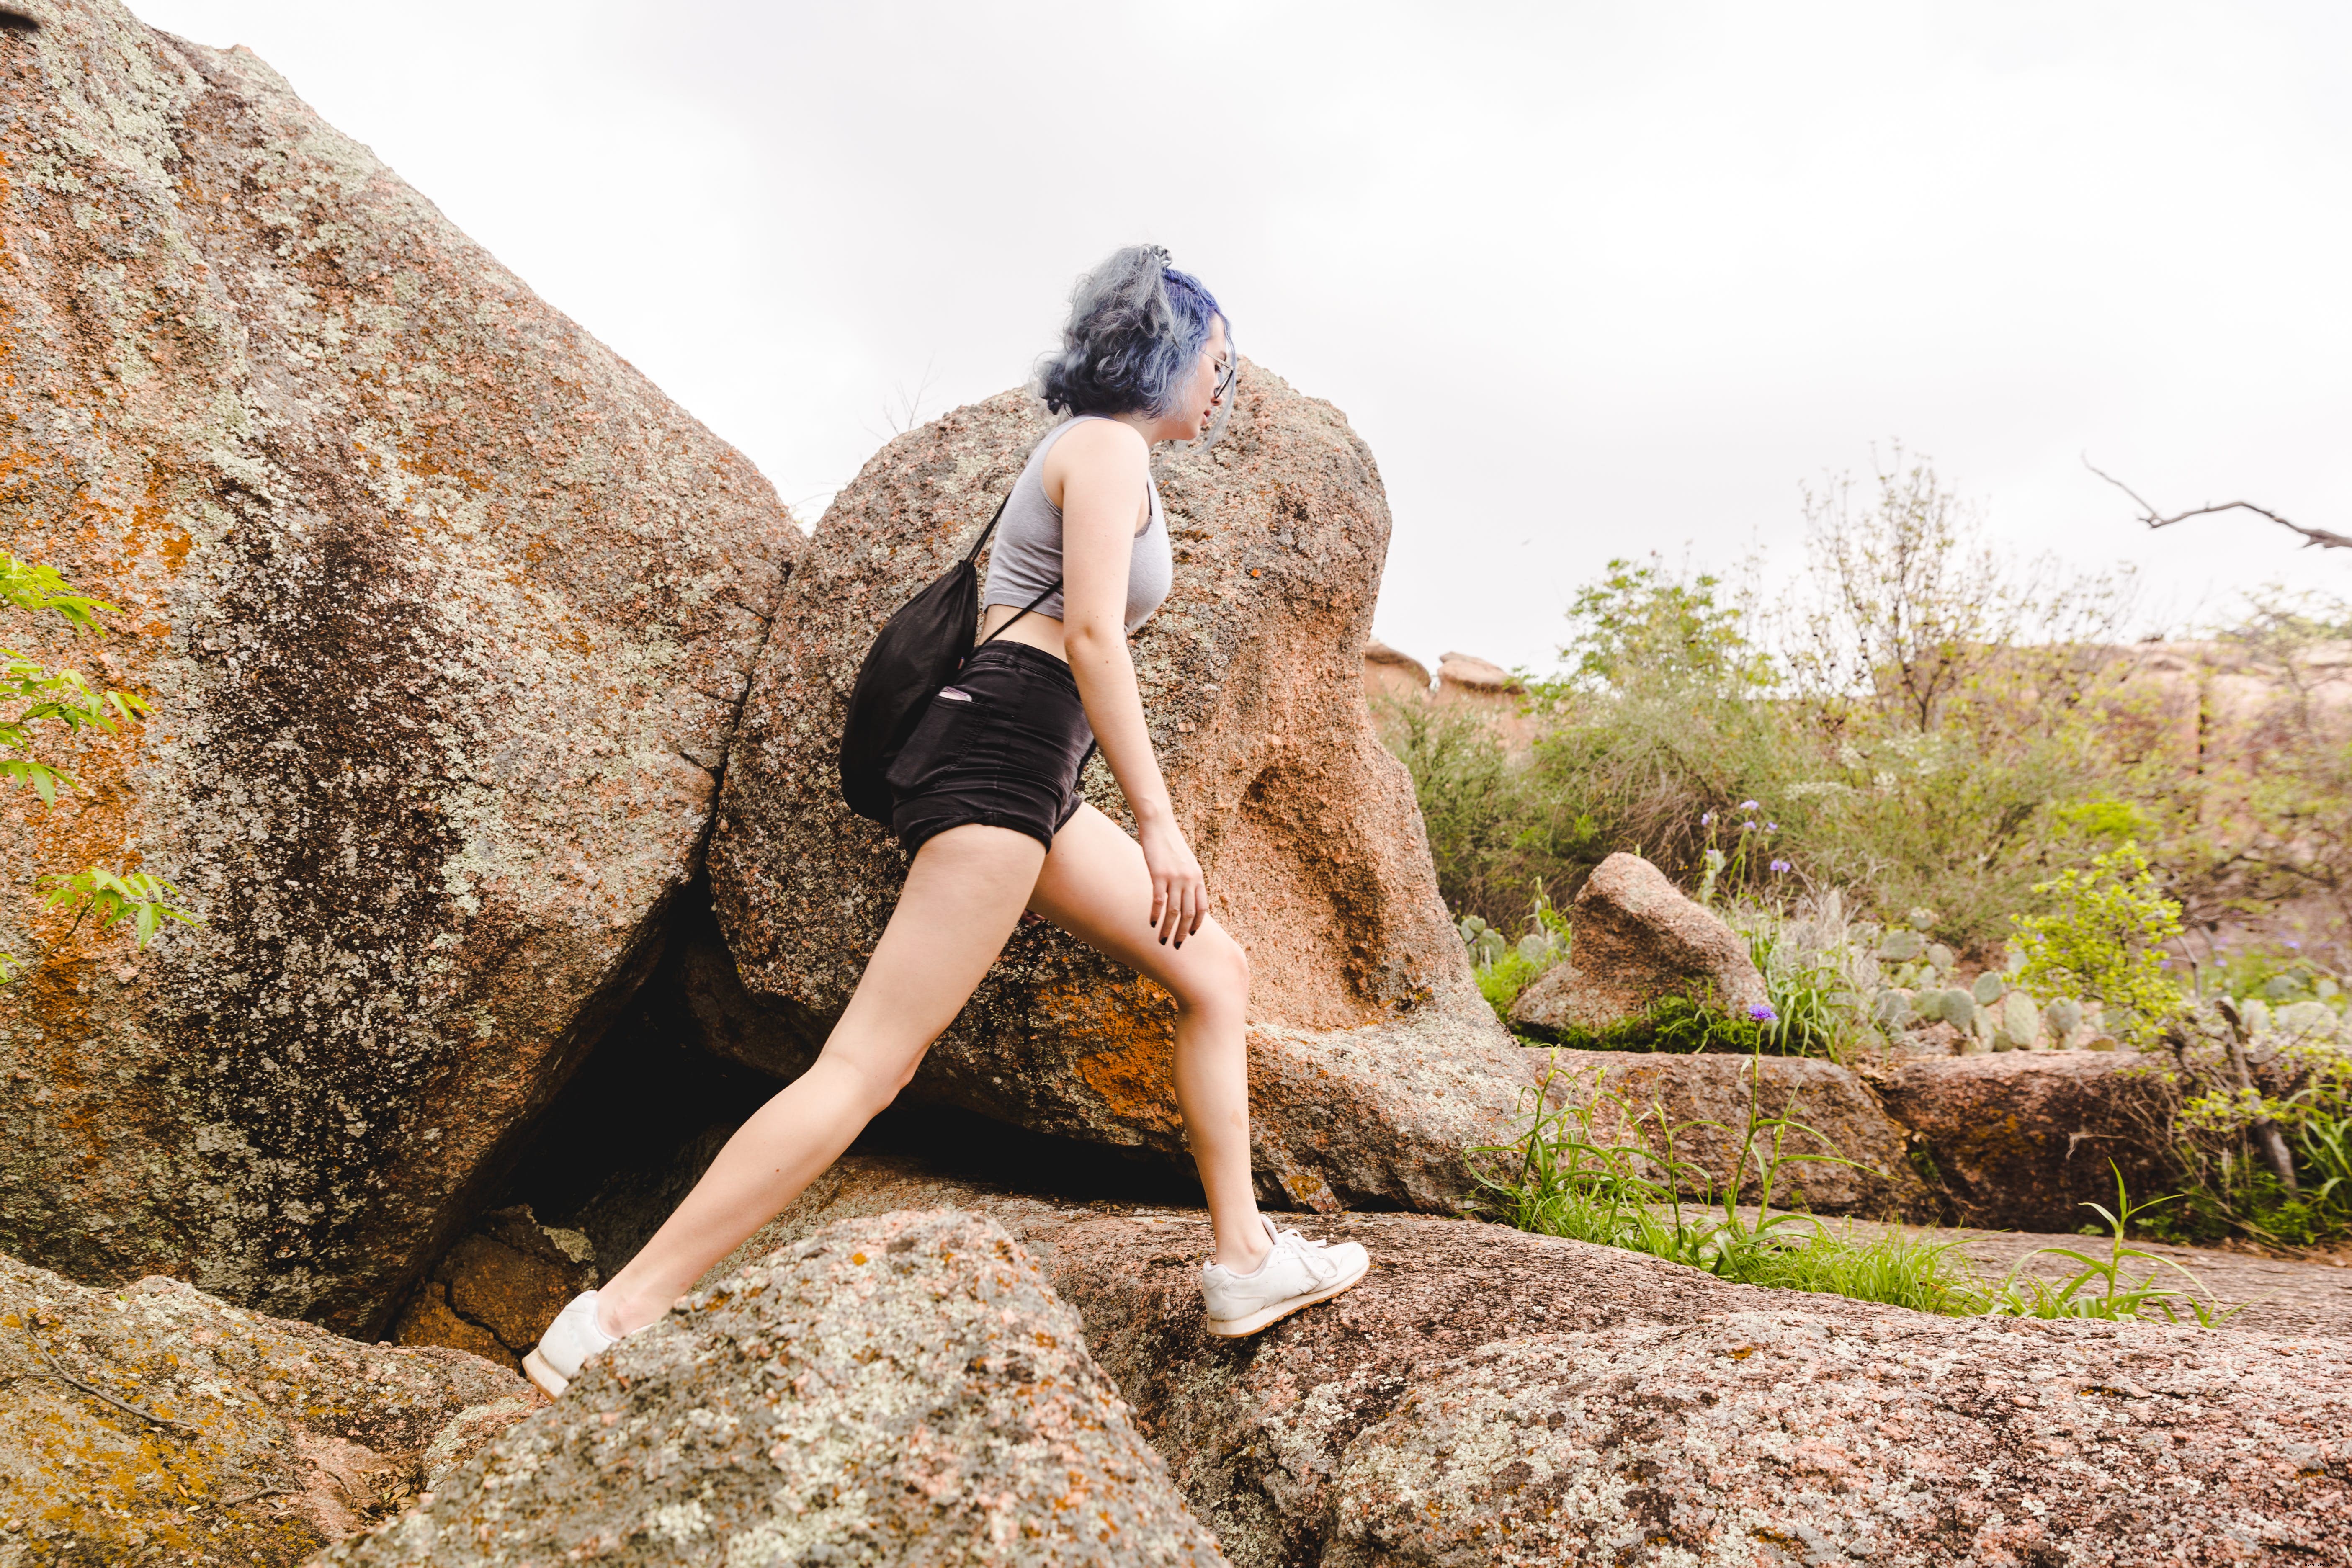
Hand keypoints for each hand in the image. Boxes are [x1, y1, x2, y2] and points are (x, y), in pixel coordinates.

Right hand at [1139, 817, 1206, 946]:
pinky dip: (1156, 914)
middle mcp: (1189, 879)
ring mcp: (1175, 877)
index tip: (1190, 935)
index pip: (1202, 907)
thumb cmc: (1171, 843)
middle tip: (1176, 946)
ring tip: (1162, 940)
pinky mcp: (1159, 875)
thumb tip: (1187, 896)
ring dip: (1169, 929)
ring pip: (1174, 911)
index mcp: (1198, 877)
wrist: (1159, 825)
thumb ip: (1189, 879)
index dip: (1196, 923)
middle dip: (1183, 932)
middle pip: (1189, 913)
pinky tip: (1152, 923)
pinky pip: (1159, 901)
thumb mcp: (1186, 861)